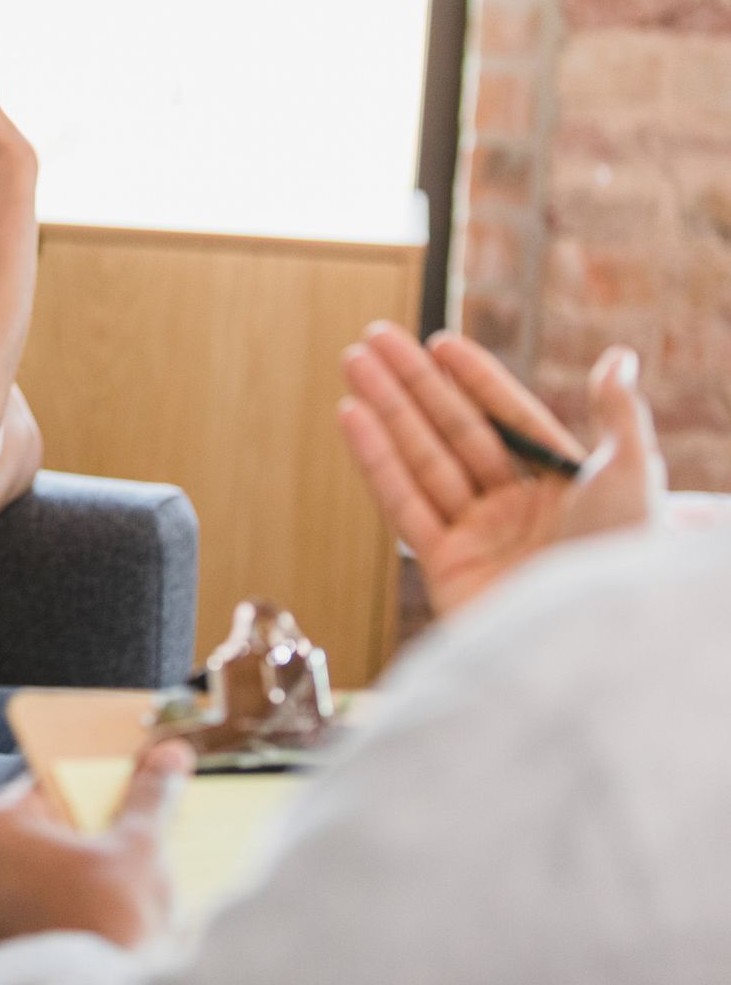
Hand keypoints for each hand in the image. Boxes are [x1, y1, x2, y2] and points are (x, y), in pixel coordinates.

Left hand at [0, 742, 193, 962]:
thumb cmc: (108, 923)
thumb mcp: (139, 851)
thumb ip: (149, 798)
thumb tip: (169, 756)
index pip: (47, 789)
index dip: (91, 795)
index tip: (119, 808)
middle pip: (30, 843)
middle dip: (72, 850)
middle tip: (118, 863)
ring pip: (17, 890)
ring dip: (52, 893)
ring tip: (101, 909)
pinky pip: (9, 932)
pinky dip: (37, 931)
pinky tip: (76, 939)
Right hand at [339, 322, 664, 614]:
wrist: (587, 646)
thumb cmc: (618, 563)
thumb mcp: (633, 478)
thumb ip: (620, 415)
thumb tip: (619, 357)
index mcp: (563, 485)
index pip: (509, 418)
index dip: (474, 379)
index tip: (439, 343)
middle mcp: (517, 508)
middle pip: (454, 431)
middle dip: (412, 383)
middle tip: (375, 339)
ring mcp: (479, 537)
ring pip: (421, 459)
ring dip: (384, 409)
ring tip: (353, 364)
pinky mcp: (445, 566)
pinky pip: (403, 502)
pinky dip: (375, 458)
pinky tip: (353, 416)